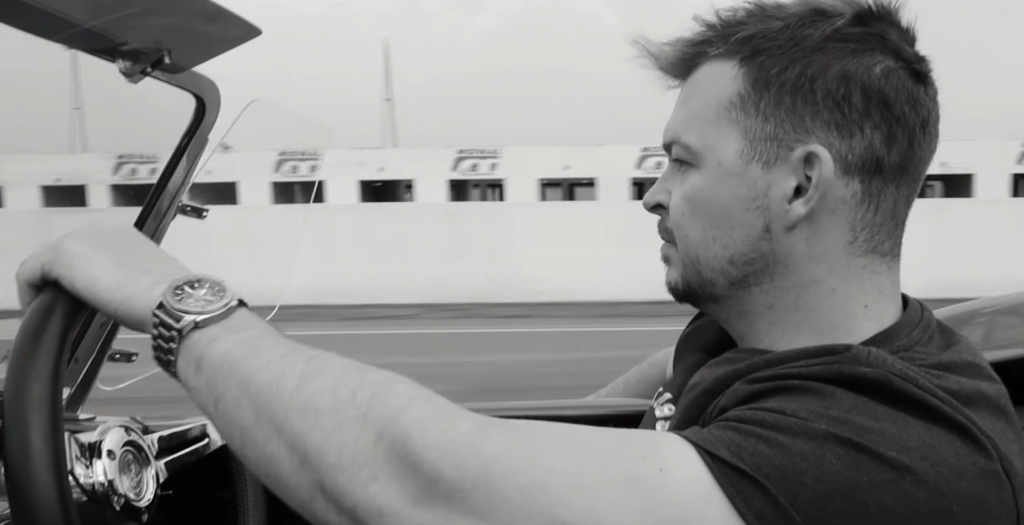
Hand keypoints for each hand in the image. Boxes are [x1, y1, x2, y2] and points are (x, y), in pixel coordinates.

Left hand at [15, 225, 194, 332]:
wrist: (173, 302)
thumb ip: (128, 280)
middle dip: (61, 283)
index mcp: (125, 236)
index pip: (88, 253)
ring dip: (47, 287)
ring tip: (55, 311)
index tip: (82, 301)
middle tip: (66, 310)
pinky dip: (30, 293)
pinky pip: (29, 273)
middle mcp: (102, 231)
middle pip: (65, 257)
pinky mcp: (62, 255)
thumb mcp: (149, 283)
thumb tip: (119, 297)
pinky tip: (42, 310)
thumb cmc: (169, 299)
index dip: (81, 279)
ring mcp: (81, 240)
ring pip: (46, 264)